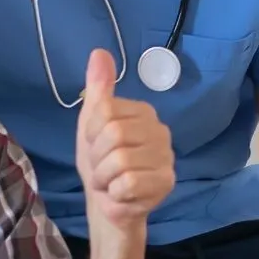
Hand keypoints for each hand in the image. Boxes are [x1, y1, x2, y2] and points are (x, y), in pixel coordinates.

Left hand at [74, 49, 174, 230]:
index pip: (104, 111)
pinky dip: (115, 194)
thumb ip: (97, 88)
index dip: (91, 134)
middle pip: (113, 134)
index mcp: (143, 112)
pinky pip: (128, 184)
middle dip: (97, 158)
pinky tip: (123, 195)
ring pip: (120, 161)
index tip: (96, 146)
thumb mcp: (91, 124)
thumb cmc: (100, 163)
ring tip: (111, 182)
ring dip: (105, 178)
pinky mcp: (167, 183)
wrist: (108, 206)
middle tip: (103, 168)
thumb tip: (99, 52)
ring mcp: (167, 157)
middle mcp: (161, 130)